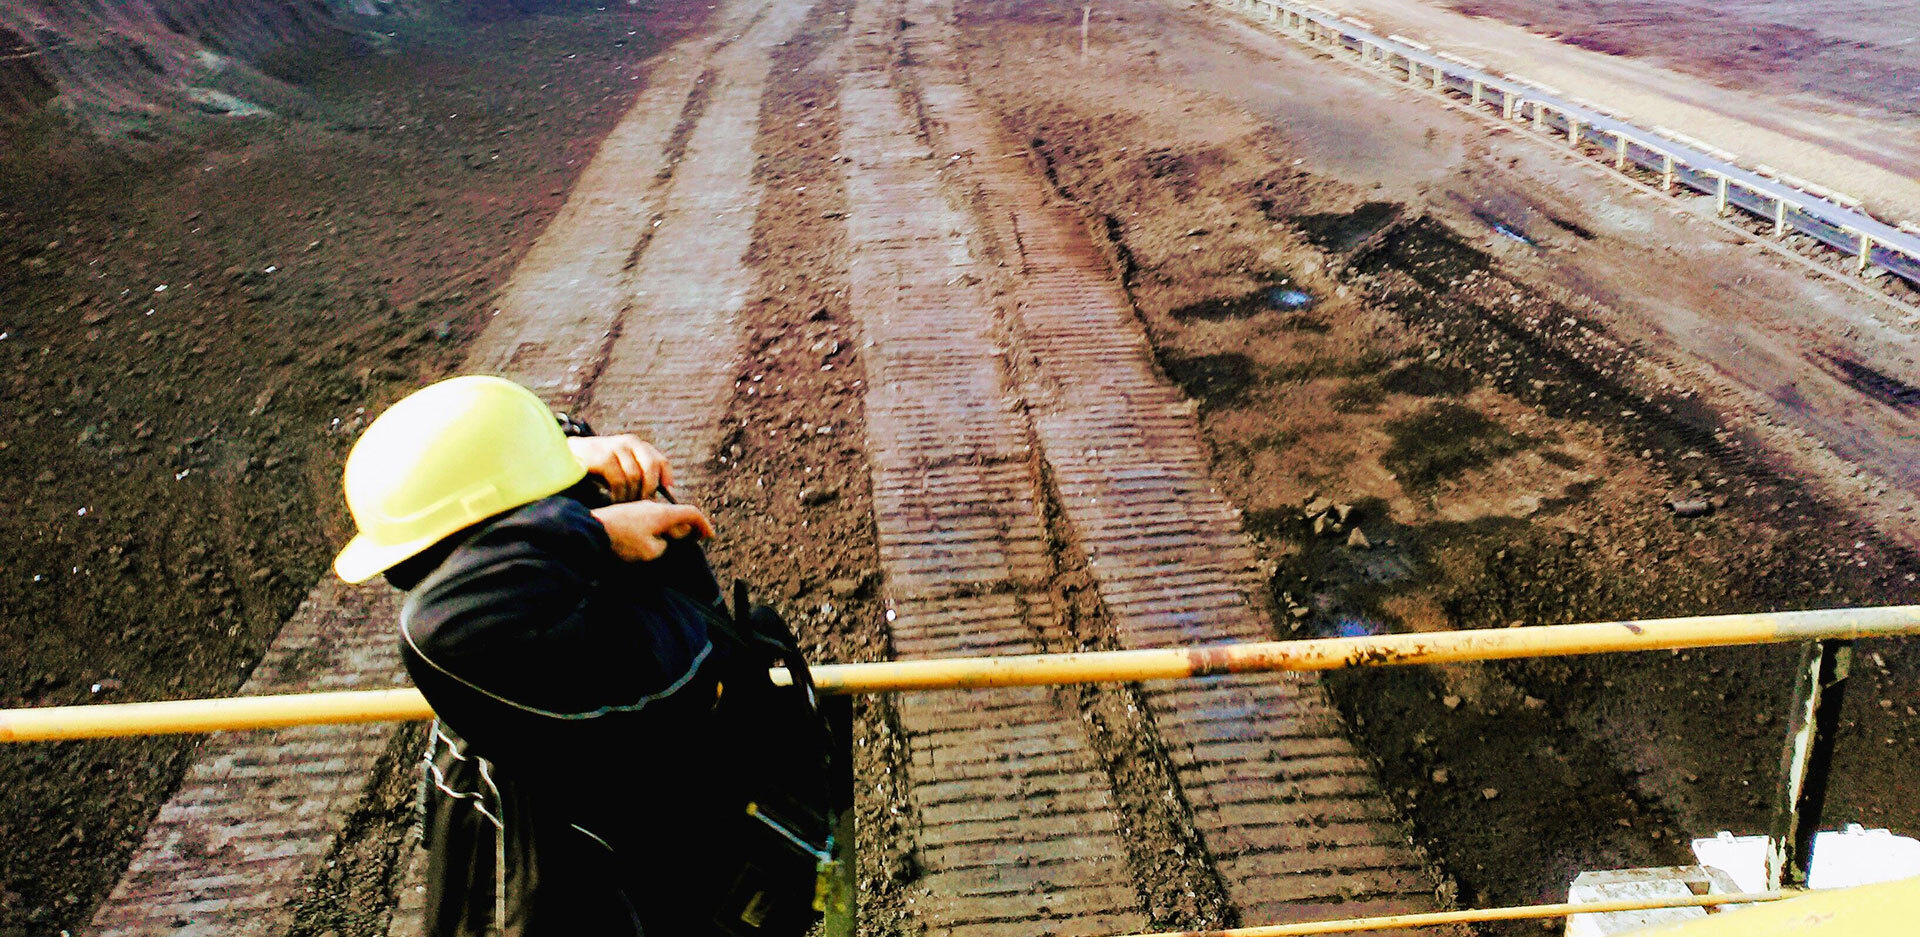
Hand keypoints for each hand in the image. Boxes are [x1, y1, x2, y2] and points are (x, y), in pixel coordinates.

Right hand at [567, 434, 671, 501]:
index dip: (666, 478)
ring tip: (626, 506)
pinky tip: (614, 502)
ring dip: (632, 495)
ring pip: (635, 476)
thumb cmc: (596, 467)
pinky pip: (619, 480)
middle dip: (649, 490)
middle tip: (644, 506)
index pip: (660, 461)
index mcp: (636, 445)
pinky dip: (619, 494)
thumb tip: (660, 495)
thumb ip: (638, 474)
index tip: (667, 494)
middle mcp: (628, 442)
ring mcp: (615, 447)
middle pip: (651, 468)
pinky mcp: (602, 457)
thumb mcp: (620, 466)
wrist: (566, 457)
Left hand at [591, 500, 713, 561]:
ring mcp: (640, 507)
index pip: (692, 513)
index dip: (704, 525)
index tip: (709, 536)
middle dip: (685, 529)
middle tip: (685, 542)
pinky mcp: (629, 511)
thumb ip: (664, 544)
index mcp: (663, 513)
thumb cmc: (622, 541)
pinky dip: (655, 528)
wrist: (592, 529)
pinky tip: (644, 540)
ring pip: (662, 516)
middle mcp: (653, 505)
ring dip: (667, 529)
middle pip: (678, 514)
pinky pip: (649, 518)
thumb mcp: (650, 550)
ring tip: (661, 544)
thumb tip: (663, 540)